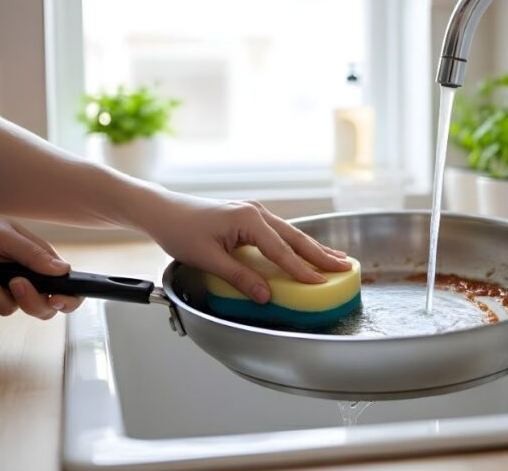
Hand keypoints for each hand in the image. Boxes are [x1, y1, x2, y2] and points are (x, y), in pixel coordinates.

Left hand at [0, 207, 82, 318]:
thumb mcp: (6, 236)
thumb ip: (33, 255)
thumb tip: (63, 271)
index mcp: (40, 261)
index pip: (66, 288)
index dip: (68, 300)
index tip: (54, 299)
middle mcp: (27, 279)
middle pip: (41, 309)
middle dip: (27, 299)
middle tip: (13, 282)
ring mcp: (4, 290)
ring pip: (6, 308)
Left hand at [138, 191, 350, 302]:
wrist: (163, 211)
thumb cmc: (180, 230)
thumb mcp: (208, 259)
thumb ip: (239, 277)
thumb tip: (267, 296)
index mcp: (248, 219)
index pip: (282, 250)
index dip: (302, 269)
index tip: (321, 282)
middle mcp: (256, 212)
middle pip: (295, 237)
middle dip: (321, 254)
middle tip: (345, 267)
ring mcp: (254, 212)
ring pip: (291, 233)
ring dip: (313, 248)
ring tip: (336, 259)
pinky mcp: (249, 217)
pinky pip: (280, 233)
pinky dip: (296, 244)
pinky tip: (307, 251)